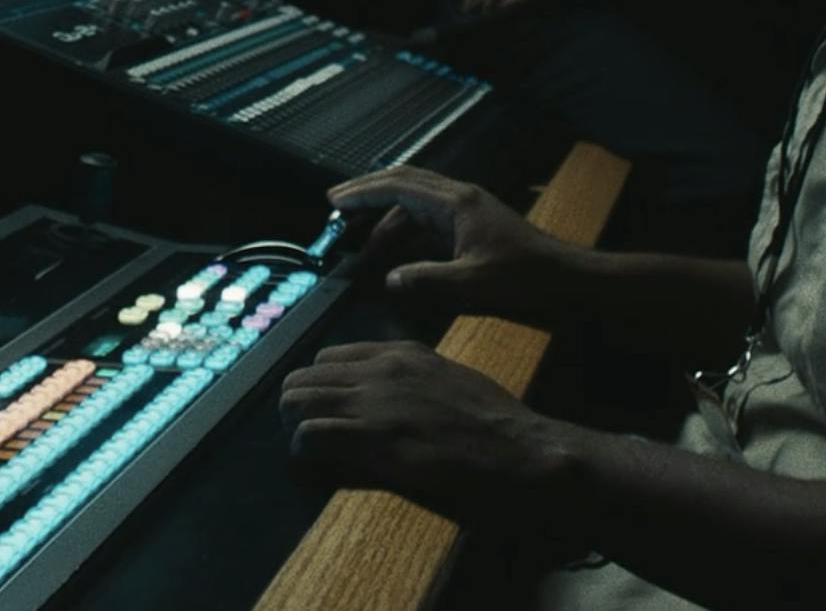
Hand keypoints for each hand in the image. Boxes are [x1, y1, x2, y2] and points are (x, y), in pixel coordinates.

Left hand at [279, 341, 567, 526]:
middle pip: (303, 378)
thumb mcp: (452, 386)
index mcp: (403, 353)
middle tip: (316, 445)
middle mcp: (383, 367)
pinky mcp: (377, 439)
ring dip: (298, 431)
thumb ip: (415, 386)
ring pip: (295, 400)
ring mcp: (377, 401)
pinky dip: (307, 455)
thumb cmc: (500, 430)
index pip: (328, 359)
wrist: (530, 454)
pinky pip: (310, 436)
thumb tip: (388, 407)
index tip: (329, 420)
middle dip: (300, 412)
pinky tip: (325, 472)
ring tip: (318, 459)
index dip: (321, 393)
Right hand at [327, 168, 575, 319]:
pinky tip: (395, 254)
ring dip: (386, 220)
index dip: (362, 192)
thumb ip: (427, 280)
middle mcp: (459, 200)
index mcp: (456, 204)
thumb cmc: (527, 280)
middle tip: (337, 209)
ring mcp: (466, 212)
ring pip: (415, 204)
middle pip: (403, 184)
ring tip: (361, 244)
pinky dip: (405, 232)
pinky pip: (428, 221)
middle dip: (368, 193)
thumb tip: (390, 279)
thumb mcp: (473, 285)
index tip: (334, 201)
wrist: (566, 281)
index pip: (398, 187)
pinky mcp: (472, 228)